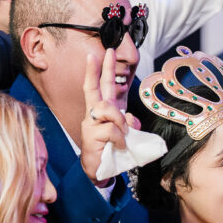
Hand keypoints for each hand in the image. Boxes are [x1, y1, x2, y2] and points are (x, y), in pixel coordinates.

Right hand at [80, 48, 139, 185]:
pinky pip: (111, 129)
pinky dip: (120, 138)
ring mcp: (91, 124)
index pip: (101, 87)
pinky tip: (119, 145)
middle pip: (96, 89)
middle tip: (108, 51)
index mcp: (103, 112)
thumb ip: (130, 125)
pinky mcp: (90, 135)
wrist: (99, 171)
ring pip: (107, 108)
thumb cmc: (111, 151)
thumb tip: (132, 120)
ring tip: (123, 134)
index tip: (101, 54)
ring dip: (119, 120)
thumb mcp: (125, 136)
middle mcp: (94, 114)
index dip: (100, 71)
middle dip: (102, 69)